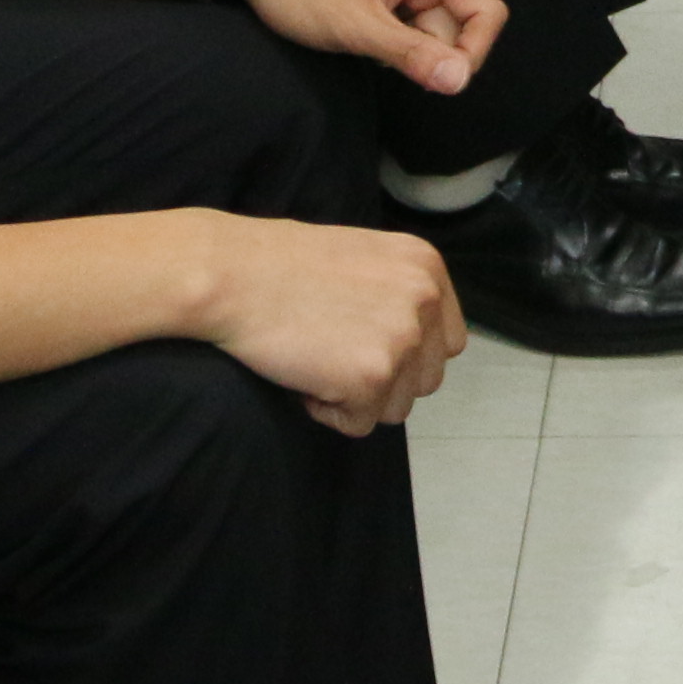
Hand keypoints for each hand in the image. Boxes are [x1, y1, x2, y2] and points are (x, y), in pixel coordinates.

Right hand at [189, 212, 467, 432]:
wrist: (234, 274)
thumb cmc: (282, 265)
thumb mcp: (364, 259)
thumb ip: (397, 295)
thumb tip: (410, 342)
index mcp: (426, 267)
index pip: (448, 341)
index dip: (408, 358)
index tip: (369, 352)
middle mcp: (425, 300)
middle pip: (427, 379)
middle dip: (382, 382)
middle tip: (331, 356)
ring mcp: (403, 338)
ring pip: (397, 407)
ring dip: (356, 399)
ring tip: (316, 360)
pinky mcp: (372, 376)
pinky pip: (359, 423)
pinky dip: (327, 411)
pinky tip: (303, 373)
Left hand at [214, 0, 506, 102]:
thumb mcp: (357, 27)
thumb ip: (413, 54)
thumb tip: (460, 83)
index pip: (486, 12)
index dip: (472, 53)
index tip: (436, 81)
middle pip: (461, 22)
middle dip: (429, 50)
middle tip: (379, 52)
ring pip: (436, 27)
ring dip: (408, 46)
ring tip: (364, 39)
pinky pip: (415, 21)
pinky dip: (395, 38)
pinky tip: (364, 34)